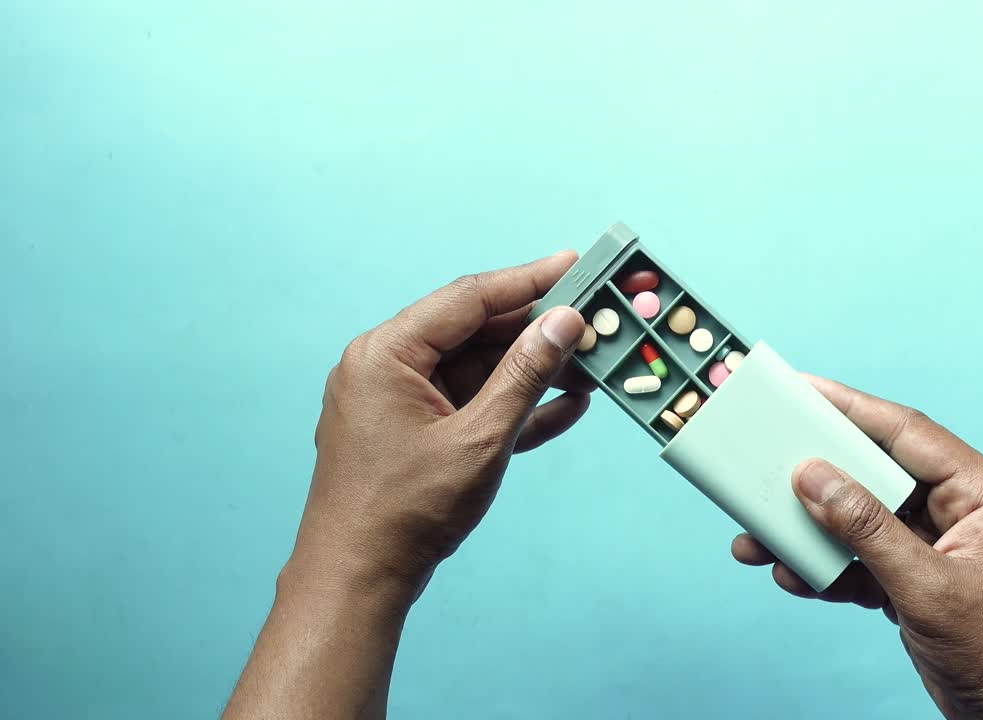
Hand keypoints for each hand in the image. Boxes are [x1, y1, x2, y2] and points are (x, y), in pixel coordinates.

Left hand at [225, 251, 591, 718]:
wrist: (358, 581)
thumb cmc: (402, 513)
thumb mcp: (478, 439)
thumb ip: (524, 376)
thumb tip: (562, 324)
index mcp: (386, 354)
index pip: (468, 299)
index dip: (527, 281)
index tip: (574, 264)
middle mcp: (386, 367)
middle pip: (475, 331)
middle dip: (537, 331)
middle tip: (592, 320)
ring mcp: (399, 401)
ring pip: (478, 369)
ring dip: (531, 371)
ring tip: (590, 366)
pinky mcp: (415, 432)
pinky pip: (470, 404)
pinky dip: (512, 406)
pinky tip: (563, 406)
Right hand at [731, 375, 982, 719]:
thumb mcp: (929, 587)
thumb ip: (867, 530)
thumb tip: (814, 478)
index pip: (908, 433)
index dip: (852, 408)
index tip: (804, 389)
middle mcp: (959, 510)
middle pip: (874, 473)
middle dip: (818, 477)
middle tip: (767, 459)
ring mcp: (934, 546)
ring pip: (859, 520)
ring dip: (810, 532)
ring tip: (759, 538)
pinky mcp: (913, 580)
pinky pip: (859, 560)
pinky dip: (826, 569)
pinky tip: (793, 576)